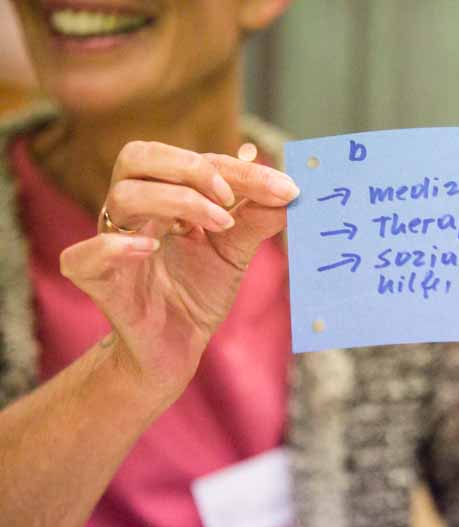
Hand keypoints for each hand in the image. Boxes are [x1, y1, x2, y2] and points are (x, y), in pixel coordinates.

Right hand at [59, 140, 298, 394]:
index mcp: (163, 195)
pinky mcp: (99, 283)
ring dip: (177, 202)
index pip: (191, 161)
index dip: (238, 169)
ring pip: (123, 196)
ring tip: (221, 225)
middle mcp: (134, 212)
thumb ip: (257, 220)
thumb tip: (286, 192)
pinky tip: (149, 249)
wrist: (177, 347)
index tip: (283, 187)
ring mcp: (112, 243)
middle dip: (191, 168)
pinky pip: (82, 256)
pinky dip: (115, 247)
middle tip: (231, 198)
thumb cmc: (198, 291)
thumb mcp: (235, 252)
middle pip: (138, 158)